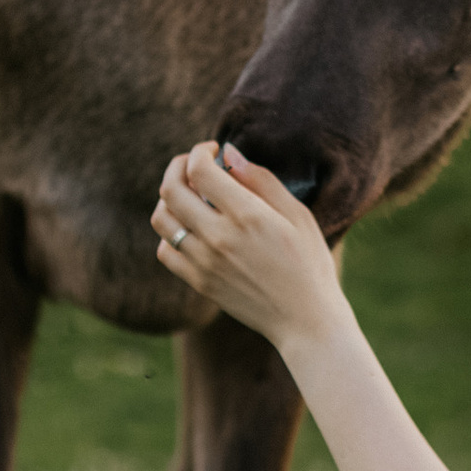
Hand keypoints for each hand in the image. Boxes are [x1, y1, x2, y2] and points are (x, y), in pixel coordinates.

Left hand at [152, 144, 344, 354]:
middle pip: (170, 190)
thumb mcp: (297, 214)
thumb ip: (261, 180)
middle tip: (193, 165)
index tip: (212, 150)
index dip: (199, 152)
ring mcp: (205, 263)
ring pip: (161, 219)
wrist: (305, 319)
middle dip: (178, 167)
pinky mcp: (199, 282)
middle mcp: (219, 238)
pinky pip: (166, 250)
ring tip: (190, 196)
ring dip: (169, 199)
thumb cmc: (309, 263)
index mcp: (248, 216)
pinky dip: (171, 232)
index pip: (199, 171)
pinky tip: (192, 228)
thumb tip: (229, 154)